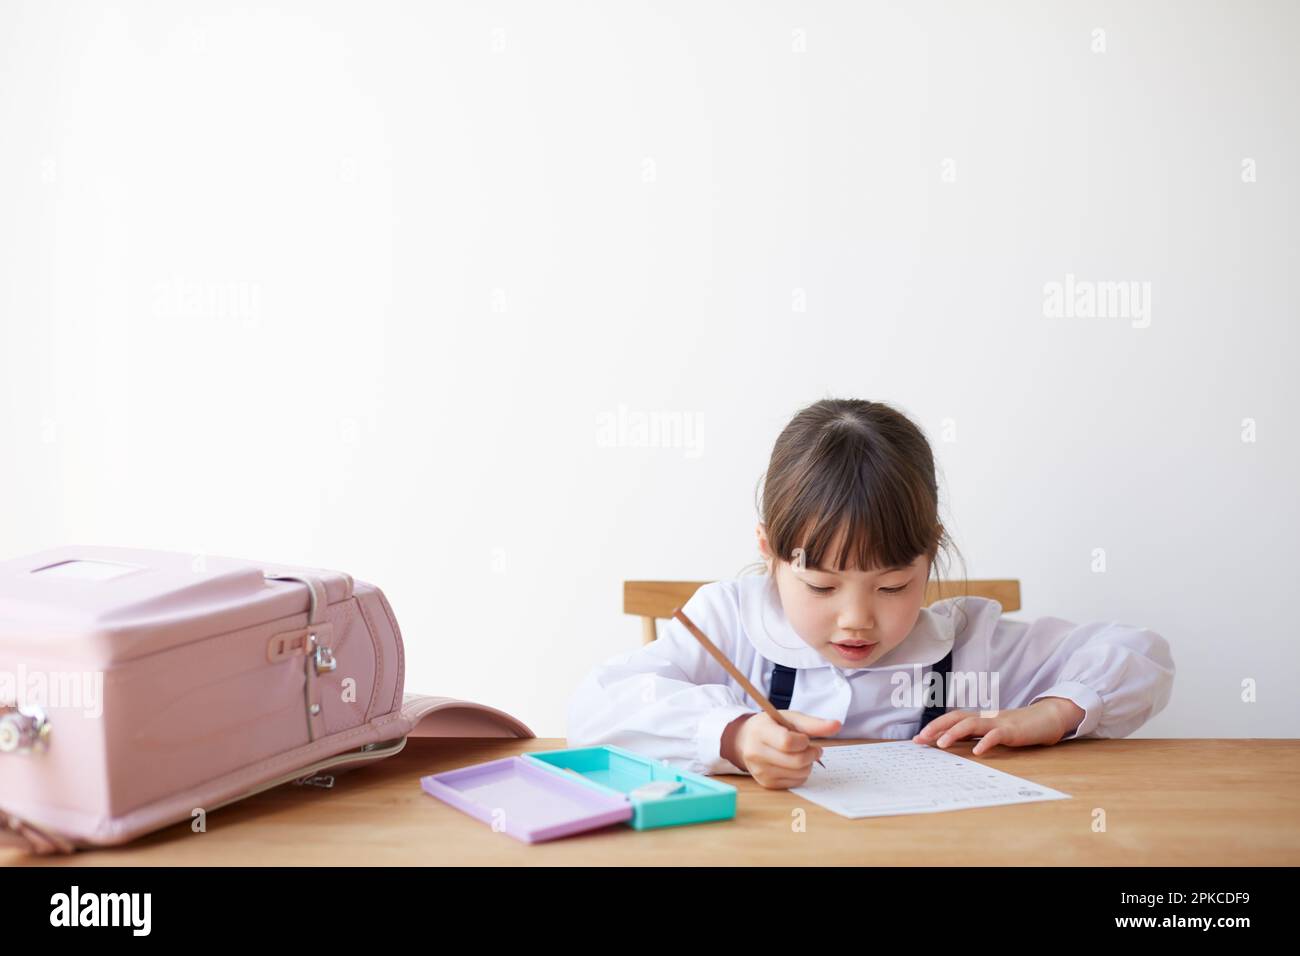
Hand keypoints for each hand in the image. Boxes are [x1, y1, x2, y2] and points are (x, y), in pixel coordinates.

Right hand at [723, 710, 840, 788]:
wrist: (746, 739)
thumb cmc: (772, 726)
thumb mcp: (789, 718)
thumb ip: (813, 724)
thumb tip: (837, 725)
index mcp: (760, 731)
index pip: (787, 742)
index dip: (804, 742)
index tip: (806, 738)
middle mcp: (756, 753)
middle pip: (796, 761)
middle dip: (812, 754)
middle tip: (814, 748)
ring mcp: (760, 771)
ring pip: (799, 774)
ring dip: (808, 764)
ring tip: (802, 754)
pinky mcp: (766, 783)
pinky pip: (795, 782)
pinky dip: (801, 773)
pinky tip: (794, 764)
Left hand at [912, 697, 1085, 755]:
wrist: (1046, 719)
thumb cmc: (1017, 727)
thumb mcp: (992, 731)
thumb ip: (975, 736)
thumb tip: (952, 745)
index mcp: (979, 718)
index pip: (951, 719)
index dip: (934, 726)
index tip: (917, 739)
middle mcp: (985, 718)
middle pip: (956, 717)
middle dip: (936, 727)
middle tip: (920, 740)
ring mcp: (998, 722)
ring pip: (971, 724)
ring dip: (954, 733)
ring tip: (941, 744)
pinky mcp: (1012, 731)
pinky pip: (996, 735)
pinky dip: (986, 742)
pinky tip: (978, 752)